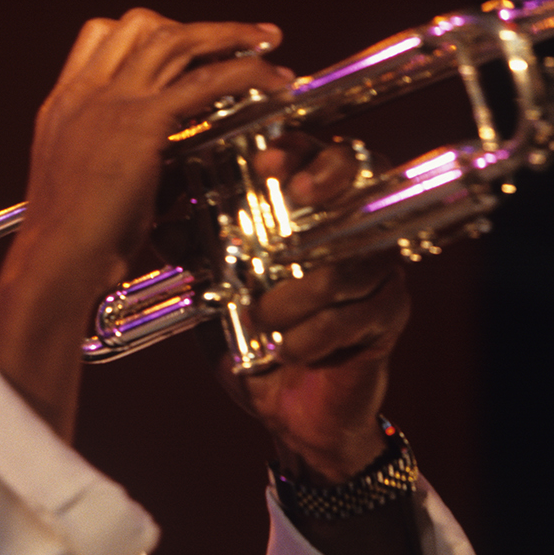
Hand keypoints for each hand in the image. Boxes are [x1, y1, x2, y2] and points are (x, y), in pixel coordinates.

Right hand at [0, 9, 292, 439]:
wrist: (54, 260)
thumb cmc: (68, 243)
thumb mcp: (84, 185)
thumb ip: (118, 159)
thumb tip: (164, 164)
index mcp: (64, 104)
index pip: (100, 36)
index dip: (146, 33)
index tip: (181, 44)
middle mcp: (84, 93)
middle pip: (141, 25)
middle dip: (194, 26)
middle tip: (237, 37)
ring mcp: (110, 102)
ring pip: (175, 39)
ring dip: (228, 34)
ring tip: (266, 42)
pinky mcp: (141, 122)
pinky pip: (205, 80)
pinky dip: (247, 71)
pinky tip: (272, 80)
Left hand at [215, 136, 409, 483]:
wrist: (285, 403)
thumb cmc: (253, 333)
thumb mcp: (215, 286)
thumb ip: (196, 251)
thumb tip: (165, 225)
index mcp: (310, 210)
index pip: (315, 154)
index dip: (296, 151)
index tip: (266, 164)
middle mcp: (352, 228)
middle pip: (360, 178)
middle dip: (324, 182)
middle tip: (294, 197)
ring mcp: (377, 268)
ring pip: (344, 261)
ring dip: (294, 295)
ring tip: (263, 318)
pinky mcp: (388, 313)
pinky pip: (354, 313)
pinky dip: (311, 335)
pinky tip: (289, 348)